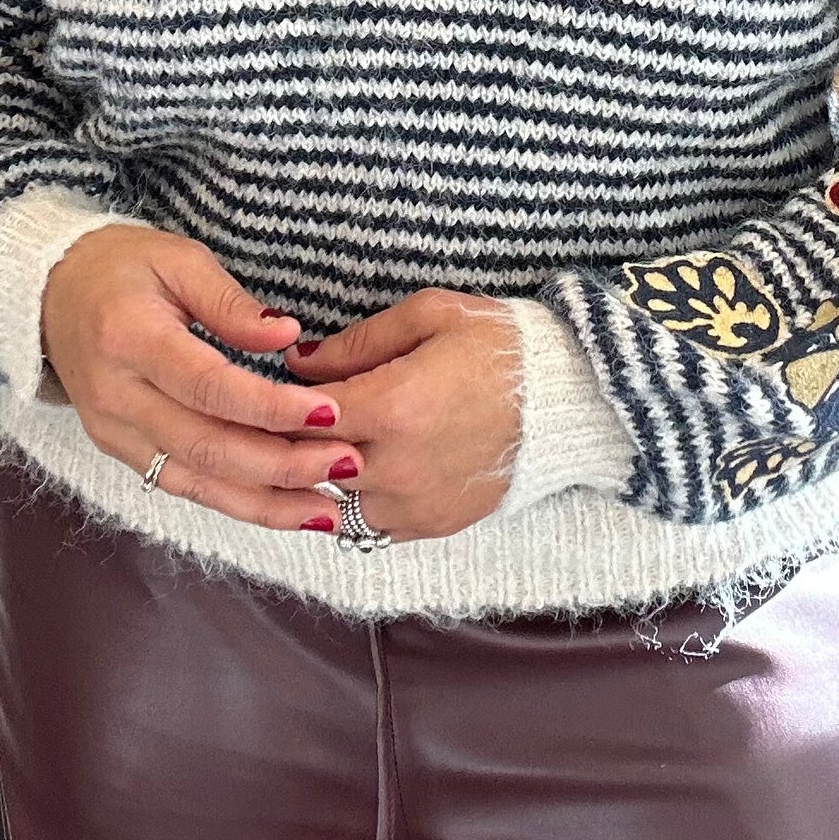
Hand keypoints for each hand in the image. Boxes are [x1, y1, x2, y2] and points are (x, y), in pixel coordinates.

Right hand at [41, 225, 361, 531]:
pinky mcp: (120, 450)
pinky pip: (183, 485)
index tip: (331, 413)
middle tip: (348, 463)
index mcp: (129, 339)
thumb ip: (231, 303)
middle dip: (283, 465)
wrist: (46, 295)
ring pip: (197, 482)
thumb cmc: (118, 267)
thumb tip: (286, 336)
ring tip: (328, 509)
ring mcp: (114, 432)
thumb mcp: (177, 258)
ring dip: (266, 502)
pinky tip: (284, 508)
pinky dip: (236, 502)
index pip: (210, 388)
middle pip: (208, 446)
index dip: (272, 408)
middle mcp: (117, 396)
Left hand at [281, 289, 522, 542]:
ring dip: (324, 475)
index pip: (295, 417)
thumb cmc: (498, 346)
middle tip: (288, 418)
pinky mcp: (432, 525)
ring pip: (331, 500)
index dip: (274, 404)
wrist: (568, 398)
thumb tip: (297, 363)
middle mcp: (394, 466)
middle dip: (292, 440)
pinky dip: (360, 499)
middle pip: (306, 463)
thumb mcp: (429, 314)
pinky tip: (371, 467)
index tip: (271, 390)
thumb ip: (357, 342)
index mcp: (389, 407)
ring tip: (337, 442)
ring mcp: (413, 503)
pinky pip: (368, 524)